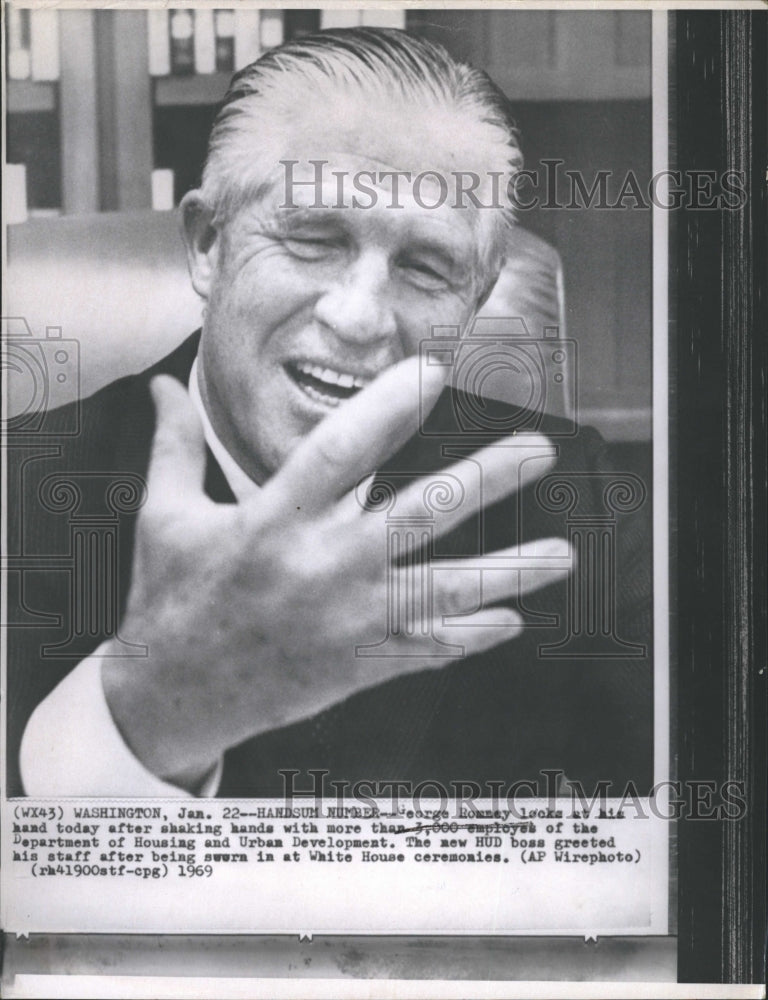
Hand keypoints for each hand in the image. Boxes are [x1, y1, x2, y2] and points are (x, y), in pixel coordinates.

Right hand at [102, 358, 571, 788]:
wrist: (171, 698)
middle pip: (419, 514)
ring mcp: (346, 620)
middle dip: (485, 479)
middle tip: (538, 451)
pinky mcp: (356, 663)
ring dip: (508, 570)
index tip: (432, 374)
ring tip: (561, 554)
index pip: (341, 450)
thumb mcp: (164, 518)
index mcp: (272, 521)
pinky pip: (427, 648)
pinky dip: (472, 635)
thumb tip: (163, 388)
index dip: (389, 407)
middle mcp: (319, 567)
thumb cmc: (171, 601)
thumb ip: (172, 448)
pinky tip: (513, 620)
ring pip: (442, 588)